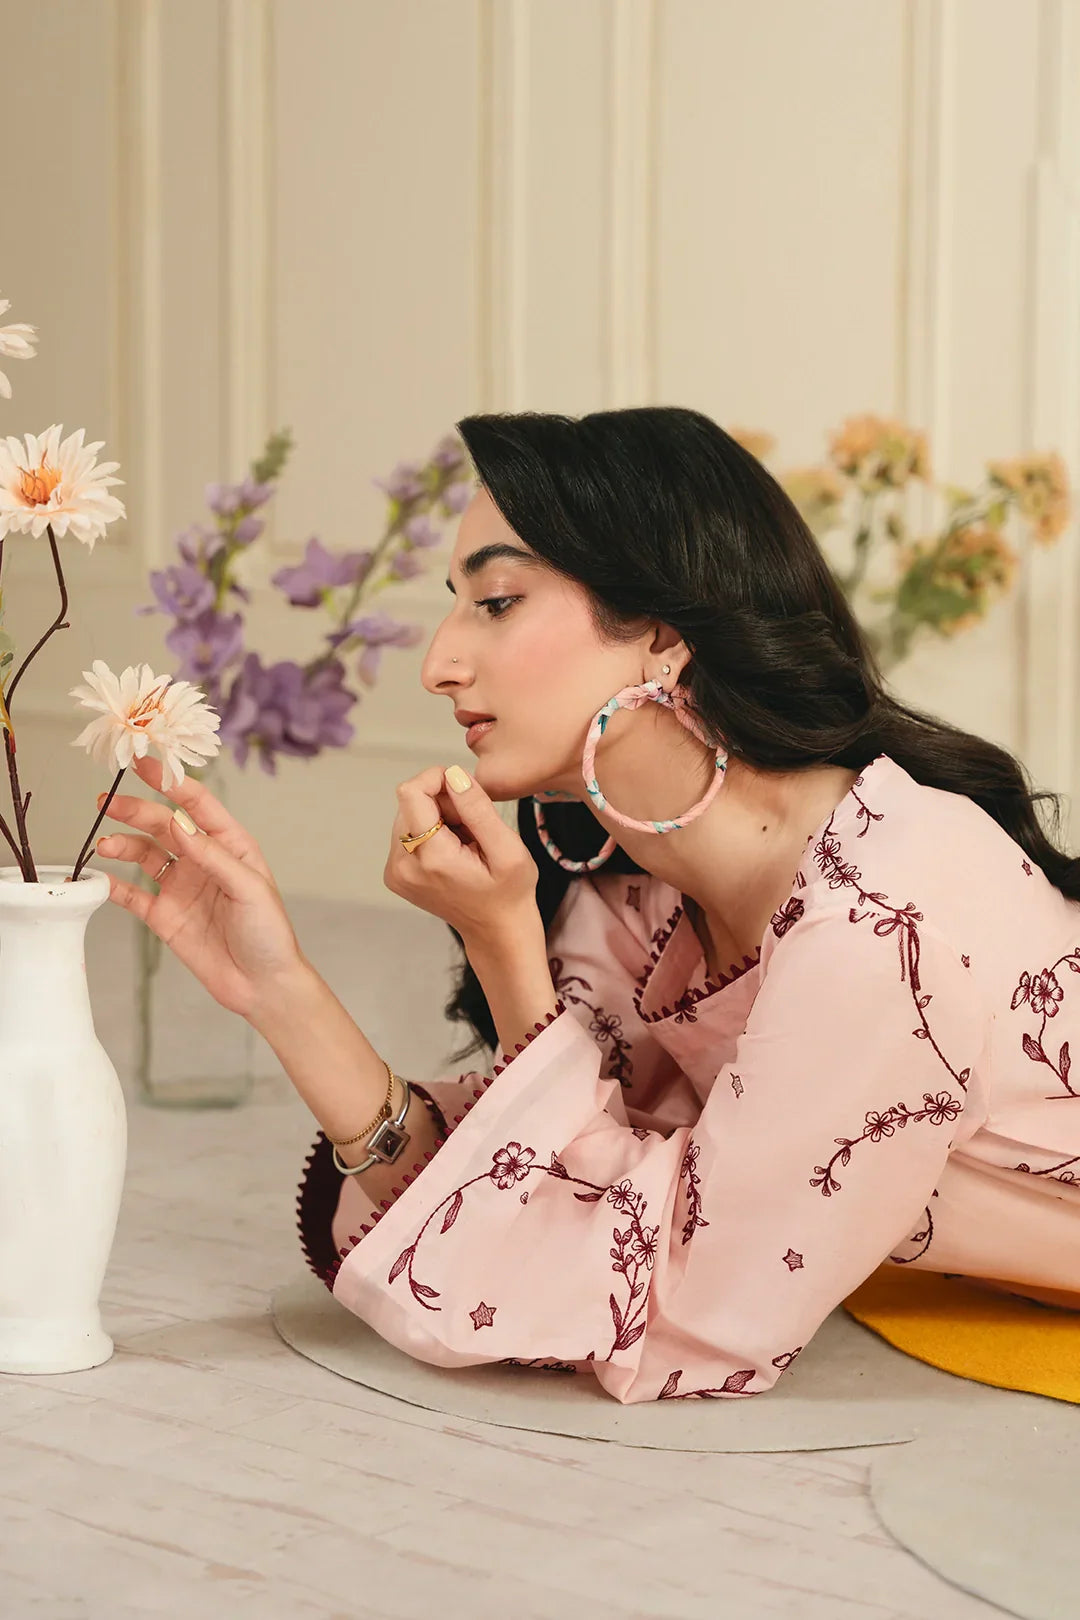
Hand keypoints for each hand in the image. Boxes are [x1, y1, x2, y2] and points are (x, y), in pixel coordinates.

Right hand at [95, 755, 303, 1018]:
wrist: (262, 986)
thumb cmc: (269, 934)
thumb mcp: (248, 889)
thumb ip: (212, 856)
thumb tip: (179, 822)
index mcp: (230, 846)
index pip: (196, 804)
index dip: (170, 781)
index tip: (144, 763)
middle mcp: (203, 860)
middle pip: (162, 825)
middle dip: (136, 811)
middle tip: (108, 803)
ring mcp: (181, 886)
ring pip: (144, 854)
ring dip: (123, 845)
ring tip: (106, 844)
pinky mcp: (165, 916)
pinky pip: (133, 894)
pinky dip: (113, 884)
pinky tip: (99, 877)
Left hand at [384, 765, 540, 944]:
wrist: (496, 931)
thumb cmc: (509, 892)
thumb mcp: (507, 849)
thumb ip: (478, 809)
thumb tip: (453, 775)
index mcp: (431, 858)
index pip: (411, 792)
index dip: (437, 779)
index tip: (465, 792)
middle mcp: (403, 866)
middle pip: (410, 802)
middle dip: (442, 802)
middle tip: (473, 827)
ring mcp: (395, 872)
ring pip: (408, 814)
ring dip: (437, 817)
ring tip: (465, 841)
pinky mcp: (395, 874)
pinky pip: (408, 832)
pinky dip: (431, 831)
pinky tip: (453, 850)